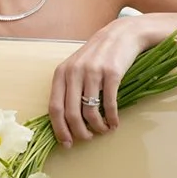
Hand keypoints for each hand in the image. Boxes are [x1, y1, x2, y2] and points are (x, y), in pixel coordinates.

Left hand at [48, 19, 143, 146]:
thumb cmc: (97, 54)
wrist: (121, 34)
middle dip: (79, 132)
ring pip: (90, 111)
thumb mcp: (76, 67)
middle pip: (71, 113)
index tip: (66, 143)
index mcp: (61, 72)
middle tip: (87, 138)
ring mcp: (93, 72)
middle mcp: (74, 72)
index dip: (59, 129)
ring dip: (97, 126)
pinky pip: (109, 104)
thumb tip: (65, 121)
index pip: (54, 107)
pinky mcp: (112, 73)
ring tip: (103, 130)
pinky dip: (112, 118)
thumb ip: (68, 88)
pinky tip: (114, 123)